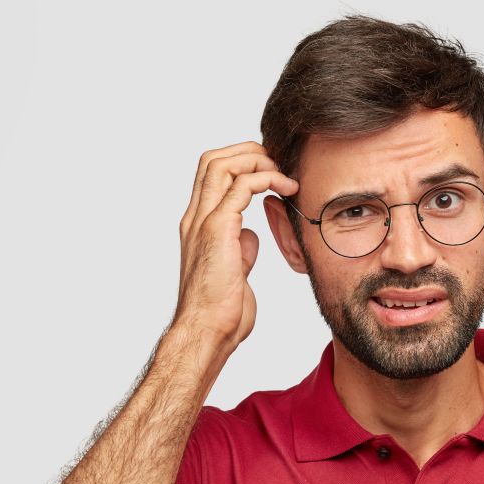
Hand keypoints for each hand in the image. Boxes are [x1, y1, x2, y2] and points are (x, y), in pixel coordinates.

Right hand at [172, 141, 298, 349]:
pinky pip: (242, 186)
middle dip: (249, 152)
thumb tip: (249, 236)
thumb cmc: (222, 310)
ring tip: (284, 174)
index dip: (240, 163)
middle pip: (213, 159)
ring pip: (223, 164)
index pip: (211, 175)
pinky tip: (288, 188)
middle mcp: (195, 217)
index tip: (270, 172)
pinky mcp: (218, 229)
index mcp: (197, 225)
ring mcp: (203, 221)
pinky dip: (268, 178)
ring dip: (258, 161)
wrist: (207, 331)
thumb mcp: (235, 271)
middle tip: (279, 164)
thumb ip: (240, 248)